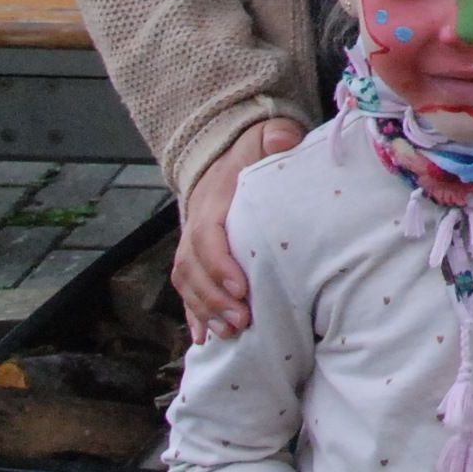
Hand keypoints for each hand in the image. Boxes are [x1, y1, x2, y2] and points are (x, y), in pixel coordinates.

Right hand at [175, 117, 301, 342]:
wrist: (226, 156)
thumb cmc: (254, 151)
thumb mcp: (264, 136)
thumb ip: (274, 135)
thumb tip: (285, 140)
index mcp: (213, 201)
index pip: (208, 236)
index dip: (220, 264)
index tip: (241, 287)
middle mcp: (196, 226)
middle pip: (194, 268)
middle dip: (215, 297)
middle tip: (242, 320)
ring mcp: (192, 246)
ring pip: (188, 284)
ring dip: (206, 311)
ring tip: (231, 333)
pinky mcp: (196, 260)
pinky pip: (188, 290)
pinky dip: (194, 314)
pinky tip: (204, 338)